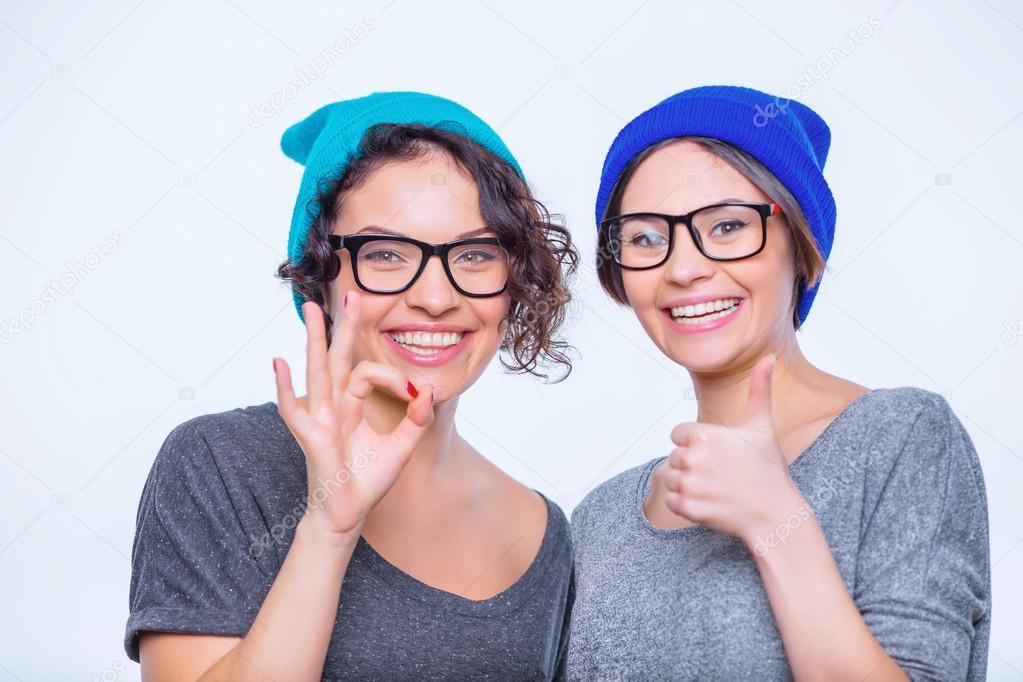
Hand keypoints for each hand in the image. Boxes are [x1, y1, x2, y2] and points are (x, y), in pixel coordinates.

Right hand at [272, 293, 434, 541]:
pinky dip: (285, 387)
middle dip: (344, 326)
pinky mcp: (311, 438)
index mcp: (351, 405)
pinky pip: (294, 410)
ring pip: (317, 372)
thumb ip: (416, 418)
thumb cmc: (367, 481)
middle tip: (350, 294)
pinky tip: (280, 363)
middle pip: (337, 358)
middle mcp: (333, 406)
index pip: (367, 373)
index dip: (392, 376)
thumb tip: (426, 387)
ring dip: (315, 341)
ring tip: (312, 311)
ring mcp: (320, 419)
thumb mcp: (401, 446)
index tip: (414, 393)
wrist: (349, 514)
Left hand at [662, 354, 802, 547]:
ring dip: (688, 484)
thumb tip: (768, 356)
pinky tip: (709, 502)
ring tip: (717, 488)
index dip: (697, 444)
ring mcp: (689, 484)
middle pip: (675, 456)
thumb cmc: (768, 469)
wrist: (775, 514)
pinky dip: (685, 503)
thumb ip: (759, 389)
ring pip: (672, 478)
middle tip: (722, 474)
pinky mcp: (686, 508)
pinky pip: (671, 500)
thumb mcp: (762, 426)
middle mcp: (693, 458)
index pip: (679, 435)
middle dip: (693, 464)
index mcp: (705, 434)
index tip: (720, 454)